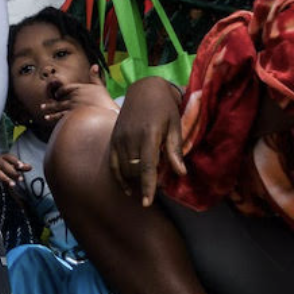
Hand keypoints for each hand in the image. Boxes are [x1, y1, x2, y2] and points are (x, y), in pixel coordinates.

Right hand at [0, 153, 29, 188]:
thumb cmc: (3, 165)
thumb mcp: (12, 164)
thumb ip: (20, 166)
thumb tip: (30, 167)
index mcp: (3, 157)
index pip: (9, 157)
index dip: (15, 161)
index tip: (21, 166)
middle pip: (4, 165)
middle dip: (13, 172)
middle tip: (21, 179)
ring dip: (6, 179)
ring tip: (13, 185)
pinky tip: (3, 187)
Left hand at [37, 80, 119, 124]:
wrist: (106, 112)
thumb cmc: (104, 100)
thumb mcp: (100, 86)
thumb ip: (95, 76)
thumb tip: (95, 65)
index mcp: (79, 88)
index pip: (67, 88)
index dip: (61, 91)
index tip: (57, 94)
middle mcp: (74, 95)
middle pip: (60, 97)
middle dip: (52, 100)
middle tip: (44, 103)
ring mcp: (72, 105)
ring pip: (58, 106)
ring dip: (49, 108)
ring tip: (43, 109)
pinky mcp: (72, 114)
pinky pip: (60, 115)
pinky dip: (53, 116)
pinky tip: (47, 118)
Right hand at [108, 76, 187, 206]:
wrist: (145, 89)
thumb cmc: (165, 107)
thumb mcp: (175, 126)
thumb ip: (174, 151)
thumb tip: (180, 173)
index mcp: (148, 135)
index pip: (146, 167)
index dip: (147, 186)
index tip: (147, 203)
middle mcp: (130, 137)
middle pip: (135, 171)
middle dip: (145, 183)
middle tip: (158, 187)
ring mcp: (119, 138)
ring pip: (124, 169)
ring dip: (134, 181)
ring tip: (145, 186)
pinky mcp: (114, 138)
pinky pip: (113, 163)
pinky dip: (119, 177)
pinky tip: (127, 188)